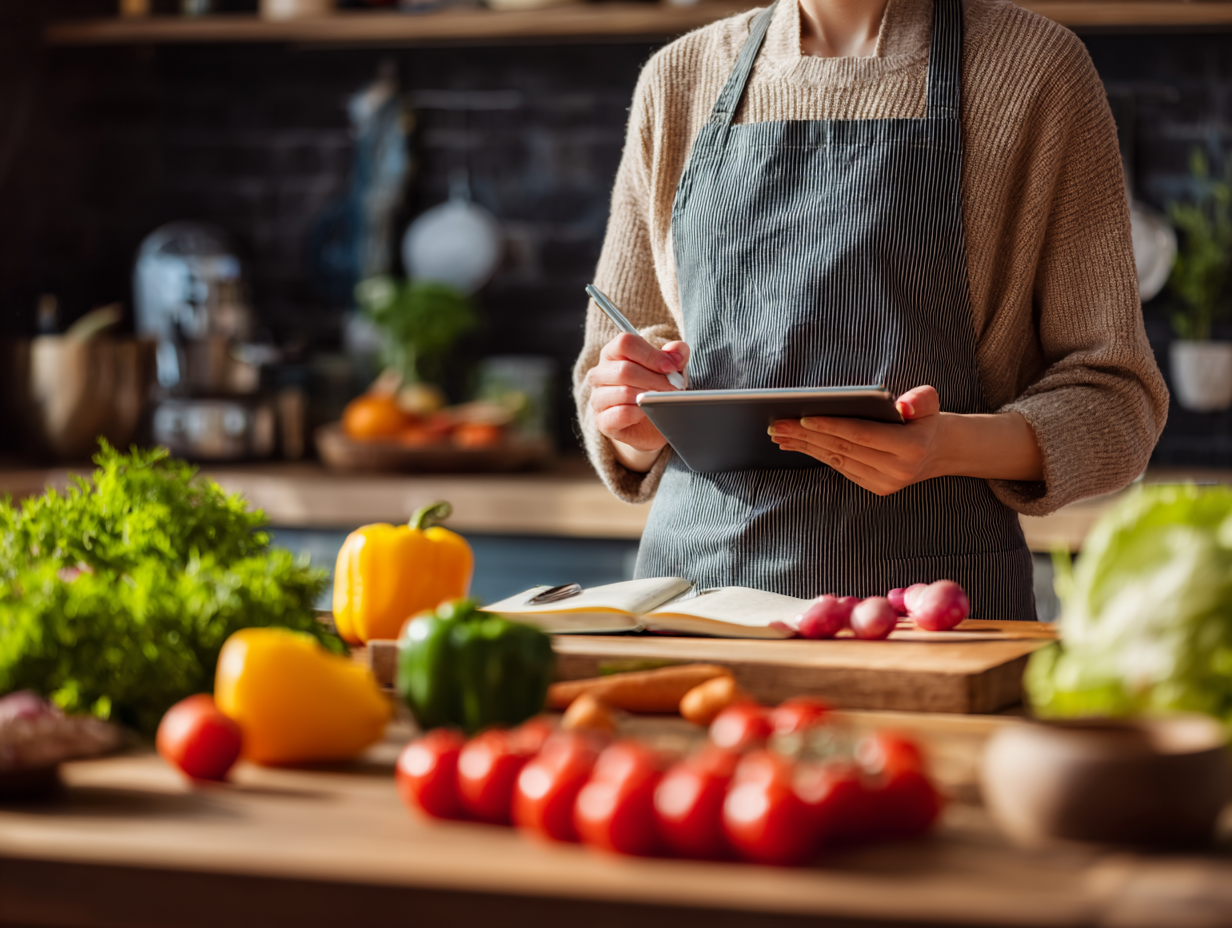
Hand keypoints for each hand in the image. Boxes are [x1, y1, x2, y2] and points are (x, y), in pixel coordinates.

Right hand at [587, 334, 689, 466]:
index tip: (671, 366)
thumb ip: (676, 353)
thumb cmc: (658, 389)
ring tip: (664, 399)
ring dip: (650, 396)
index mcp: (613, 353)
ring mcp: (598, 398)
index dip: (651, 354)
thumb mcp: (672, 367)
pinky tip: (649, 413)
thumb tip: (675, 353)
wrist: (654, 423)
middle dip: (655, 379)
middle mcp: (600, 374)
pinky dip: (640, 413)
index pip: (625, 343)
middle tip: (674, 388)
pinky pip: (622, 414)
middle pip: (625, 369)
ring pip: (624, 392)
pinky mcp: (602, 421)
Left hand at [769, 385, 942, 495]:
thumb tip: (901, 404)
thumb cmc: (925, 417)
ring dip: (805, 447)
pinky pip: (840, 468)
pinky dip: (816, 454)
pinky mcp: (875, 487)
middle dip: (807, 436)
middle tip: (777, 424)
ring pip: (837, 460)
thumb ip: (920, 399)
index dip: (832, 425)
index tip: (803, 417)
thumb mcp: (930, 401)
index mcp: (910, 447)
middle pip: (843, 448)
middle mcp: (897, 470)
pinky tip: (796, 444)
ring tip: (779, 434)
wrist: (939, 450)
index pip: (862, 434)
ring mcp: (884, 482)